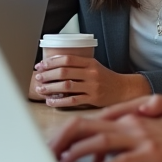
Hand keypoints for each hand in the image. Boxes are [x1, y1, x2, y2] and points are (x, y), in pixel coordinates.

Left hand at [33, 55, 150, 107]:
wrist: (124, 89)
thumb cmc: (105, 77)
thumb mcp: (94, 66)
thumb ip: (78, 65)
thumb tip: (54, 65)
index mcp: (90, 62)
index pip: (67, 59)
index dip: (51, 62)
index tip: (40, 65)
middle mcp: (91, 73)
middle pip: (64, 72)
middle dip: (48, 75)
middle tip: (37, 77)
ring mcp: (92, 86)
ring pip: (67, 86)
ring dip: (51, 87)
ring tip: (41, 89)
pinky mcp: (93, 99)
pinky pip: (73, 100)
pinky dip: (59, 101)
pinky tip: (50, 102)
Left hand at [48, 113, 161, 161]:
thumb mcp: (145, 130)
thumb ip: (122, 136)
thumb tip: (97, 151)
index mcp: (125, 118)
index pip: (87, 121)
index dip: (65, 132)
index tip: (51, 145)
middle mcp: (129, 124)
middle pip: (86, 126)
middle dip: (63, 139)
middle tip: (47, 154)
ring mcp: (140, 137)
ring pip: (100, 140)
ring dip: (78, 151)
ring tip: (62, 161)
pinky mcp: (152, 153)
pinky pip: (125, 159)